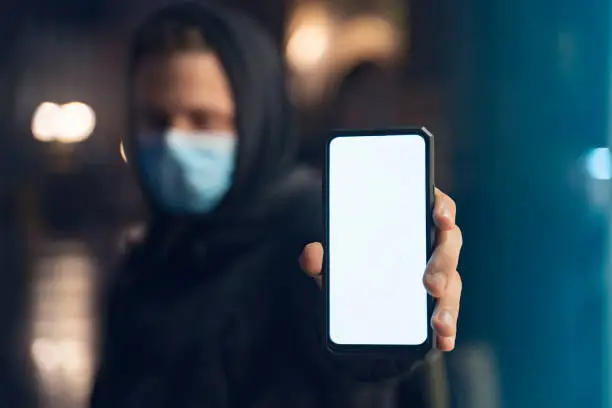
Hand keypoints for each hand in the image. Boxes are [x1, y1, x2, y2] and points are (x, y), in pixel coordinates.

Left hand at [299, 188, 462, 351]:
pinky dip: (447, 329)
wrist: (357, 298)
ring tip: (438, 324)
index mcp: (412, 221)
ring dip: (448, 305)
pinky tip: (443, 341)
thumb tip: (311, 254)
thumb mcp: (335, 260)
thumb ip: (322, 256)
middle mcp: (432, 244)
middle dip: (443, 265)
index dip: (443, 209)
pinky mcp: (438, 303)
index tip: (439, 218)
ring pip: (452, 284)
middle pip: (449, 247)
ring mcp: (440, 274)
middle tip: (431, 285)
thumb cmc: (354, 263)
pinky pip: (447, 313)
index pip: (436, 206)